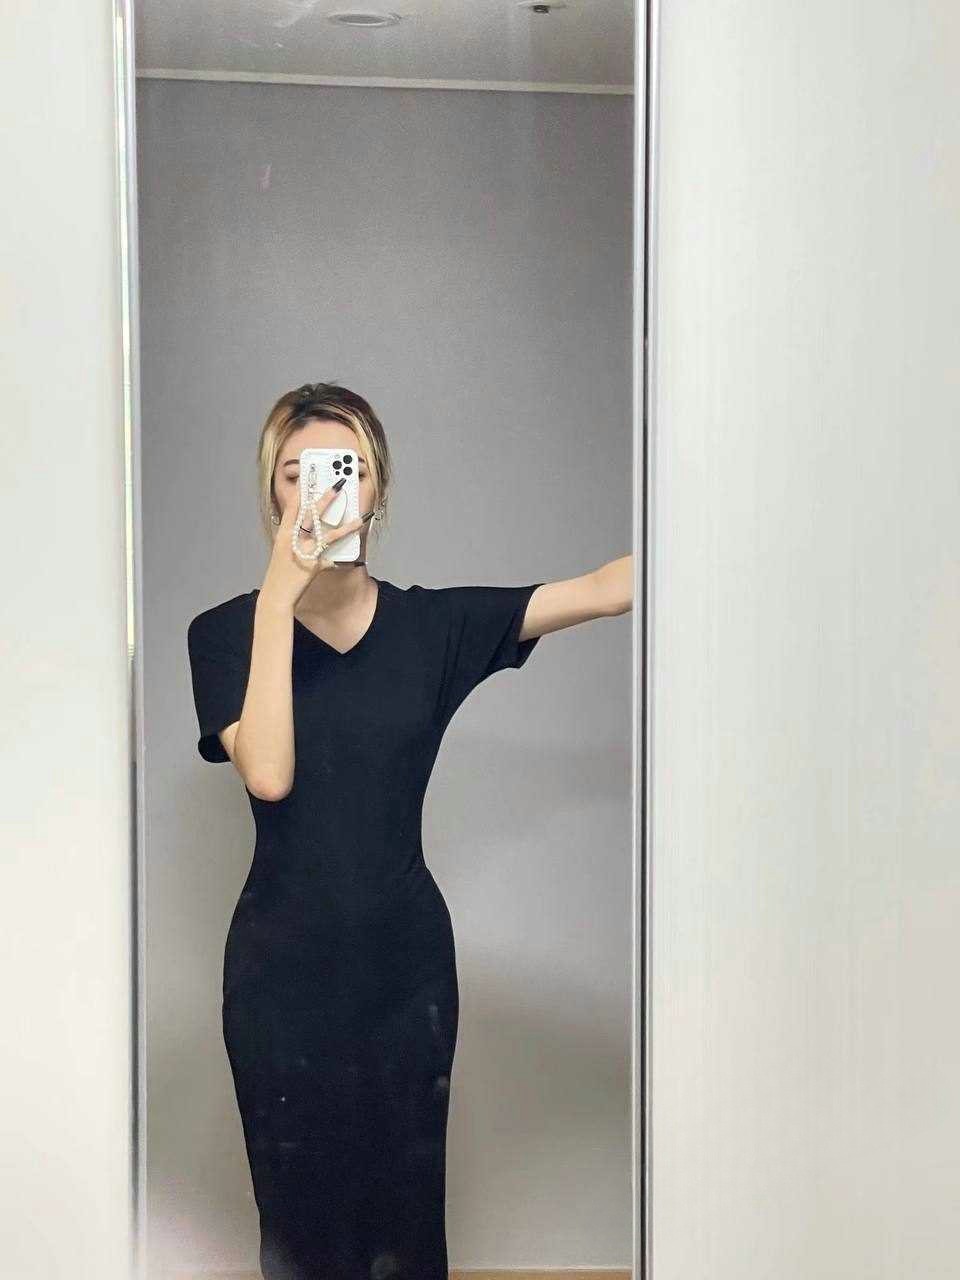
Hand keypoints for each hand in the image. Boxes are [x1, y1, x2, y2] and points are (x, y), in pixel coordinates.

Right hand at [260, 482, 372, 610]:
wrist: (276, 595)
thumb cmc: (279, 574)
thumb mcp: (282, 553)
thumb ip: (294, 542)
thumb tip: (308, 535)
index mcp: (283, 536)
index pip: (293, 510)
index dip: (300, 494)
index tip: (307, 481)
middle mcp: (293, 541)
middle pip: (311, 516)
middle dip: (325, 499)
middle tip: (337, 486)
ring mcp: (304, 553)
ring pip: (328, 536)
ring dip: (346, 527)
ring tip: (359, 519)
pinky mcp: (314, 567)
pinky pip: (331, 560)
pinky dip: (339, 560)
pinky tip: (350, 558)